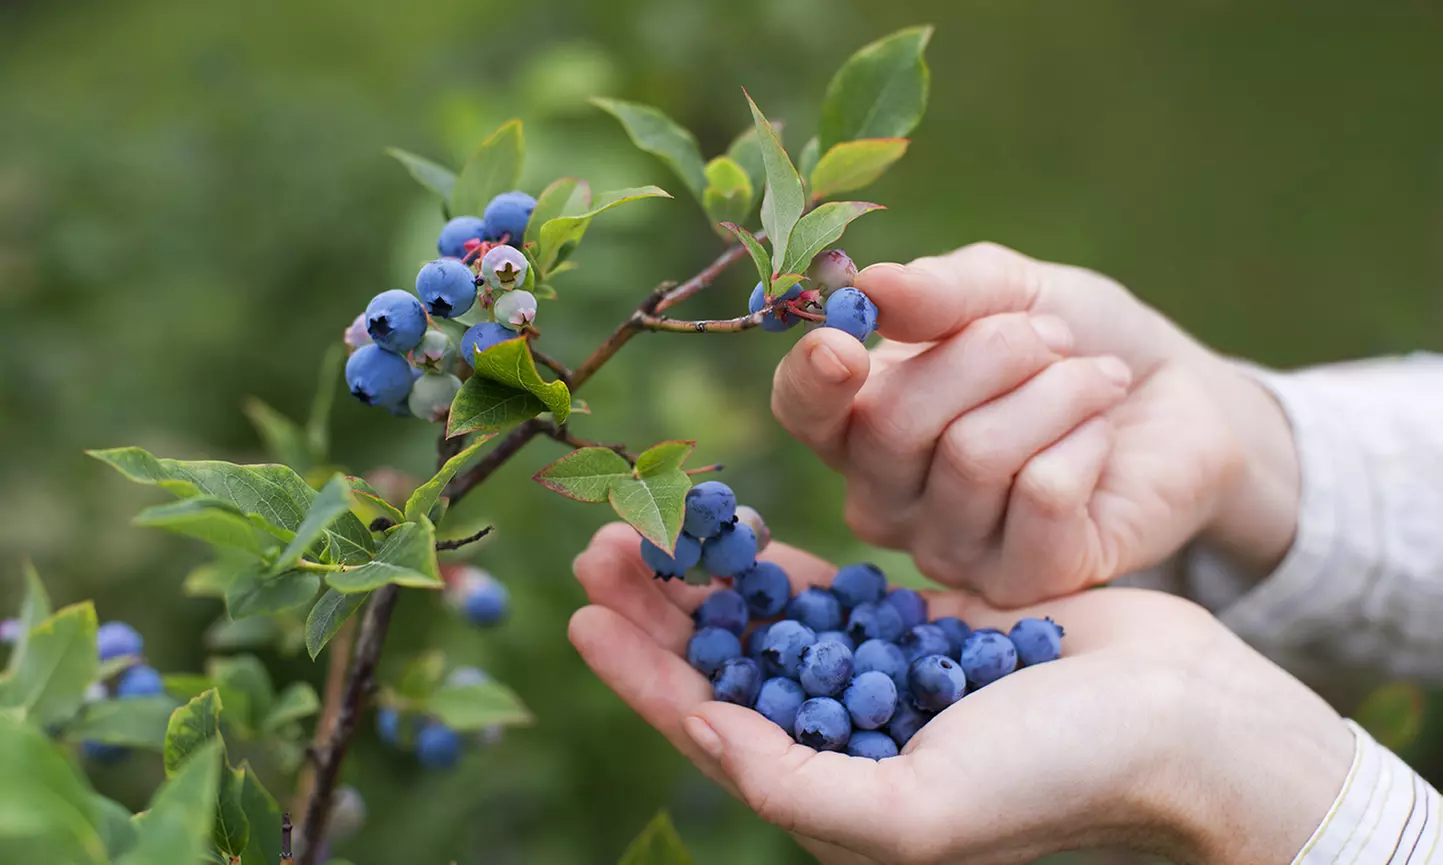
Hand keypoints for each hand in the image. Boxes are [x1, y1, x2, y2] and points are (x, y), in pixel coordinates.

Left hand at [569, 524, 1351, 864]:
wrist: (1180, 721)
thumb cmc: (1057, 779)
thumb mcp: (917, 811)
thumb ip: (799, 786)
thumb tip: (704, 733)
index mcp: (834, 796)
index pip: (708, 730)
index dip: (639, 674)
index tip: (581, 614)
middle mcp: (846, 739)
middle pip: (724, 667)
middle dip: (658, 611)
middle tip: (601, 543)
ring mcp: (882, 679)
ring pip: (766, 623)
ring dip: (706, 577)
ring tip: (649, 523)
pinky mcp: (922, 627)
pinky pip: (830, 590)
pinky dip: (779, 562)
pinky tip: (736, 528)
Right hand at [771, 243, 1300, 605]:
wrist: (1176, 399)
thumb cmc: (1073, 341)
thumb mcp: (1009, 290)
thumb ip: (940, 292)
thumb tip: (869, 287)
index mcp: (861, 421)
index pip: (802, 413)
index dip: (812, 382)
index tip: (846, 344)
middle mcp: (887, 498)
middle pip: (894, 424)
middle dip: (989, 353)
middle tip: (1053, 338)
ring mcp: (950, 551)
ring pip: (974, 457)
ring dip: (1054, 392)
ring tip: (1094, 379)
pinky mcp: (1024, 583)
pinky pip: (1040, 497)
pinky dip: (1085, 442)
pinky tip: (1101, 438)